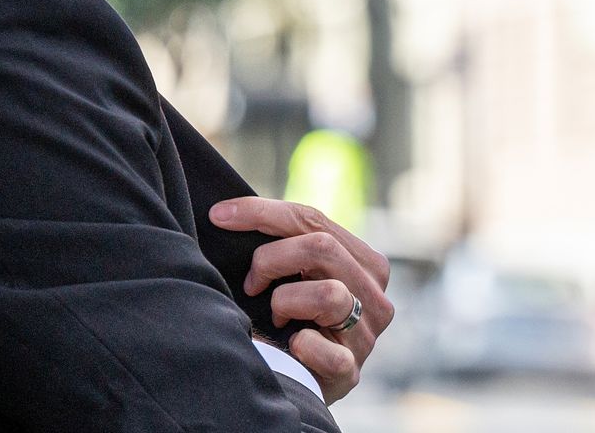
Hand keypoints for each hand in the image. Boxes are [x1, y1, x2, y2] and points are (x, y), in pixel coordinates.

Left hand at [210, 197, 392, 403]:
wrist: (298, 382)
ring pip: (329, 294)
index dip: (262, 212)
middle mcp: (375, 296)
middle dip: (270, 259)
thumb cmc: (292, 320)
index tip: (219, 214)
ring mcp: (366, 336)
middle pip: (321, 247)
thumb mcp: (297, 274)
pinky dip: (302, 345)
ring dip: (286, 301)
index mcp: (365, 263)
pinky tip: (293, 347)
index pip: (313, 219)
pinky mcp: (350, 372)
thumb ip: (286, 243)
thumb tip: (227, 212)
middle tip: (250, 283)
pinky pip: (325, 351)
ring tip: (276, 316)